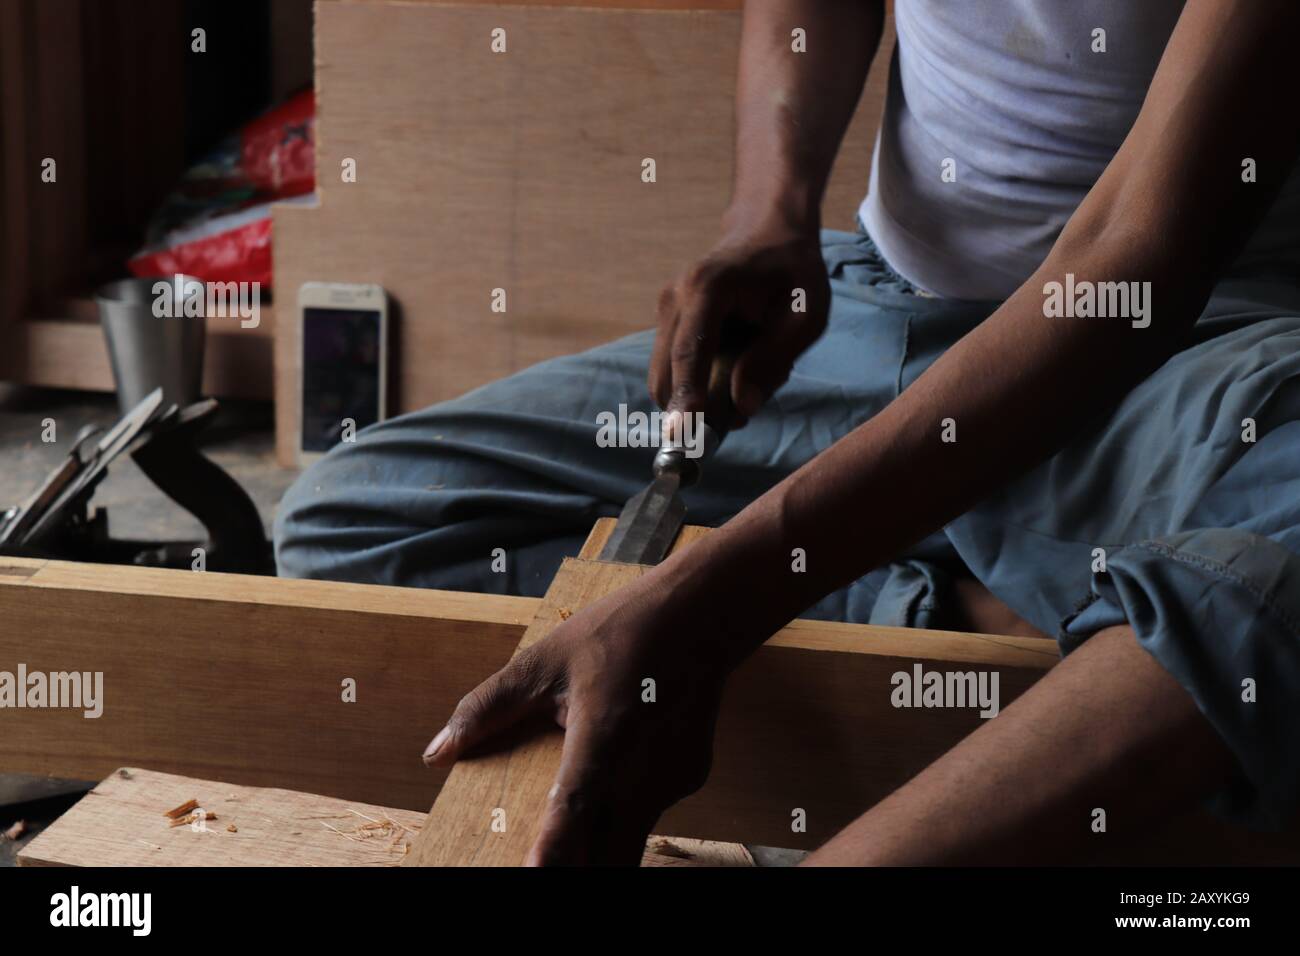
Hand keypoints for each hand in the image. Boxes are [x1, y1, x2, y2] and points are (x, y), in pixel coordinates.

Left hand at [421, 574, 730, 864]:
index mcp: (606, 730)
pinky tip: (614, 779)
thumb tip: (437, 752)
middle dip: (577, 866)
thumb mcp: (544, 660)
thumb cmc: (620, 631)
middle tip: (539, 866)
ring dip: (599, 847)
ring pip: (632, 838)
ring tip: (569, 844)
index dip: (556, 847)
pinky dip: (624, 814)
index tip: (536, 873)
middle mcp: (646, 762)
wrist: (702, 613)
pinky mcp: (690, 779)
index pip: (578, 803)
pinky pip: (649, 812)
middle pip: (610, 848)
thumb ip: (487, 708)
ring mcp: (675, 776)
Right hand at [649, 219, 829, 425]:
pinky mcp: (666, 322)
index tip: (684, 433)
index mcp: (708, 288)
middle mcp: (675, 297)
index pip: (690, 352)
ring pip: (666, 378)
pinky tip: (734, 364)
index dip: (687, 395)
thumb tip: (742, 407)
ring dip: (699, 396)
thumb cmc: (793, 272)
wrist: (767, 232)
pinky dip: (697, 383)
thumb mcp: (805, 315)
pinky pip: (673, 369)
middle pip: (666, 374)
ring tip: (747, 375)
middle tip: (739, 417)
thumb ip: (773, 359)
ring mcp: (665, 309)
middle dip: (693, 408)